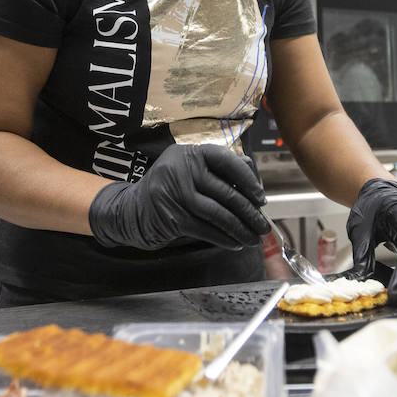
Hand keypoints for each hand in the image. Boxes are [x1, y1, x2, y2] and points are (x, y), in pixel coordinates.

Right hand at [89, 144, 269, 251]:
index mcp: (190, 153)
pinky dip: (224, 238)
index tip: (261, 198)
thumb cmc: (170, 188)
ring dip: (240, 229)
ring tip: (253, 239)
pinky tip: (235, 243)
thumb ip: (217, 169)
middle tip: (263, 226)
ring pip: (218, 214)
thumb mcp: (189, 170)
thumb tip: (253, 175)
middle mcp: (181, 169)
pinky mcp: (172, 216)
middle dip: (249, 212)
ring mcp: (175, 193)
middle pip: (225, 192)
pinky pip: (206, 229)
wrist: (133, 210)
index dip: (247, 179)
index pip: (226, 160)